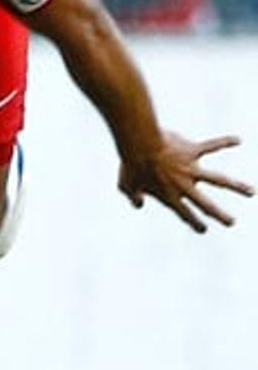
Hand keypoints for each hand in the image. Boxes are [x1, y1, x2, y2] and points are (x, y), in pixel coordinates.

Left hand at [117, 131, 250, 231]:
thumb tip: (138, 204)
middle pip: (205, 204)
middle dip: (220, 215)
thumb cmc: (129, 165)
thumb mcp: (125, 185)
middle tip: (232, 223)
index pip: (184, 213)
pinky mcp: (192, 151)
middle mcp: (183, 185)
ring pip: (218, 179)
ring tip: (251, 192)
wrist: (138, 145)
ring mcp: (190, 168)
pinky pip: (212, 146)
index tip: (203, 229)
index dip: (194, 222)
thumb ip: (132, 197)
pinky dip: (225, 142)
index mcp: (169, 195)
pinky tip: (238, 140)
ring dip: (236, 186)